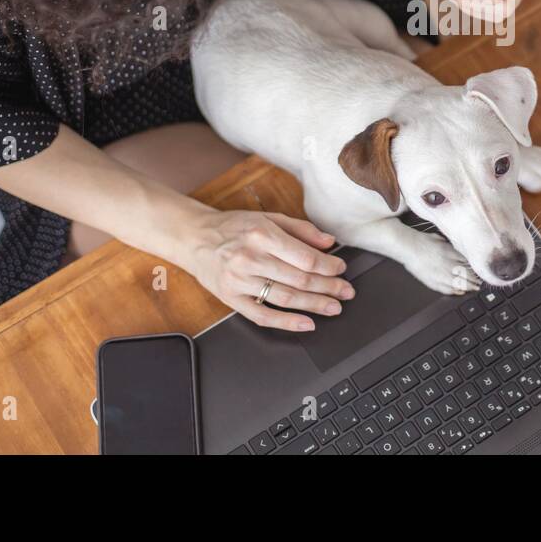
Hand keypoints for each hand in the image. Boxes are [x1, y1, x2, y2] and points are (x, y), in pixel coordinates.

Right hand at [184, 209, 353, 330]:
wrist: (194, 238)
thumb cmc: (233, 227)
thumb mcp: (268, 218)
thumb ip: (301, 229)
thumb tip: (329, 242)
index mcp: (262, 235)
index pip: (305, 257)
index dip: (328, 267)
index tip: (341, 269)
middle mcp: (250, 258)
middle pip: (299, 280)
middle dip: (328, 288)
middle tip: (346, 292)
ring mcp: (239, 281)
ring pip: (285, 298)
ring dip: (315, 305)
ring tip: (334, 307)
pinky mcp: (231, 299)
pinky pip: (263, 316)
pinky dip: (287, 322)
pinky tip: (306, 324)